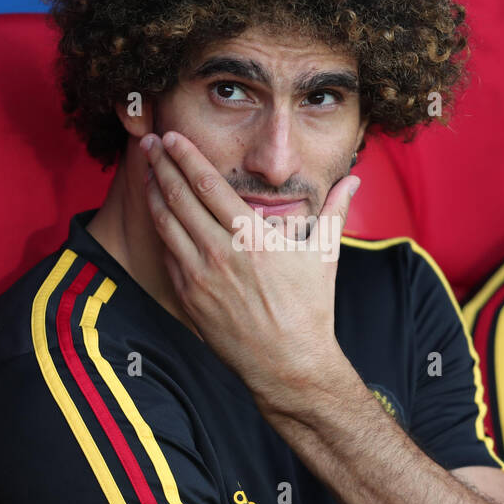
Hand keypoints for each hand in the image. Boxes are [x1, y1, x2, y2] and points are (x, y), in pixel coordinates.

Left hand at [142, 131, 359, 400]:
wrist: (288, 365)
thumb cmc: (310, 310)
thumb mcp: (325, 255)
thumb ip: (335, 211)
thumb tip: (354, 179)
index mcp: (252, 237)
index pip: (208, 185)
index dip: (185, 156)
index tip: (172, 137)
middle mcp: (220, 253)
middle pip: (179, 198)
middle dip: (161, 165)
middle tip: (149, 143)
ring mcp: (200, 277)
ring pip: (166, 225)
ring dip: (155, 194)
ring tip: (148, 172)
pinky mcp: (189, 299)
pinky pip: (169, 256)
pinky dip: (162, 231)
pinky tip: (160, 216)